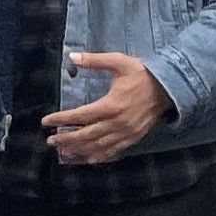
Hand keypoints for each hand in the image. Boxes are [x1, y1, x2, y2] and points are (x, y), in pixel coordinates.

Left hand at [41, 54, 169, 163]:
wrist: (169, 88)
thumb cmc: (141, 73)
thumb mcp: (118, 62)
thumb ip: (95, 61)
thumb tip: (72, 56)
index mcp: (111, 105)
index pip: (80, 115)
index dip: (62, 119)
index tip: (46, 122)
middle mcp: (117, 122)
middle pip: (87, 135)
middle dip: (67, 138)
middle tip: (50, 142)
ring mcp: (126, 132)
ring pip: (99, 145)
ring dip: (80, 150)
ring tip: (64, 153)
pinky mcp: (134, 137)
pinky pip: (115, 150)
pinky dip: (101, 156)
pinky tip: (90, 159)